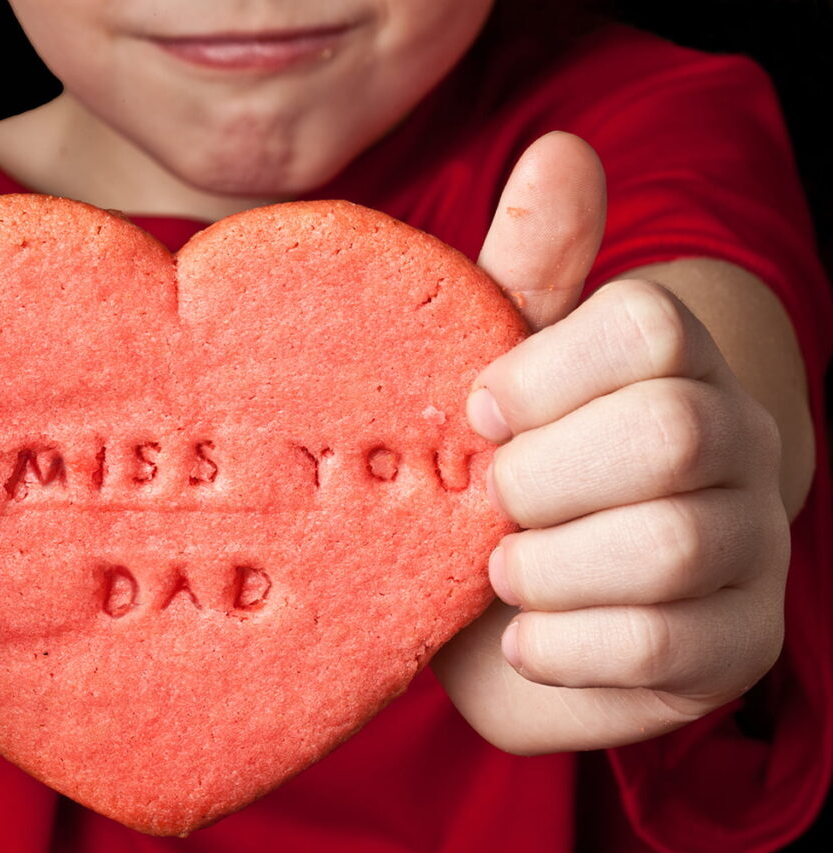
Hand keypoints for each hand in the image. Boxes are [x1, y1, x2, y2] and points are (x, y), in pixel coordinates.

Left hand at [432, 132, 797, 753]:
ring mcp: (752, 548)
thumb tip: (561, 150)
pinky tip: (524, 636)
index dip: (544, 372)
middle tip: (489, 500)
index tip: (479, 415)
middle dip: (543, 477)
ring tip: (500, 571)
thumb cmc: (498, 476)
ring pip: (672, 545)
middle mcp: (737, 442)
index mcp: (675, 362)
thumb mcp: (495, 375)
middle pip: (669, 432)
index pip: (647, 327)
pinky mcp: (737, 649)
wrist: (507, 612)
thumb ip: (524, 276)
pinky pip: (665, 648)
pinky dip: (567, 645)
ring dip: (551, 565)